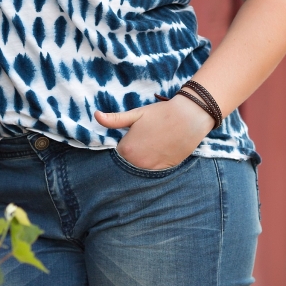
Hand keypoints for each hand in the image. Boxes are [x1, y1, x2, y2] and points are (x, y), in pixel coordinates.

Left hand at [94, 94, 212, 170]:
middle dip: (133, 151)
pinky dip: (154, 162)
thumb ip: (114, 119)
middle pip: (128, 161)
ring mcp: (152, 169)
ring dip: (143, 158)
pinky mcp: (164, 171)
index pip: (117, 151)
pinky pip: (153, 170)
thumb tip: (96, 115)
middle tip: (146, 138)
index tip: (134, 134)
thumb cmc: (161, 114)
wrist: (189, 118)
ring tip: (154, 142)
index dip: (125, 141)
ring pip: (140, 166)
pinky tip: (161, 149)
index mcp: (127, 150)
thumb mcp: (135, 114)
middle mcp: (137, 164)